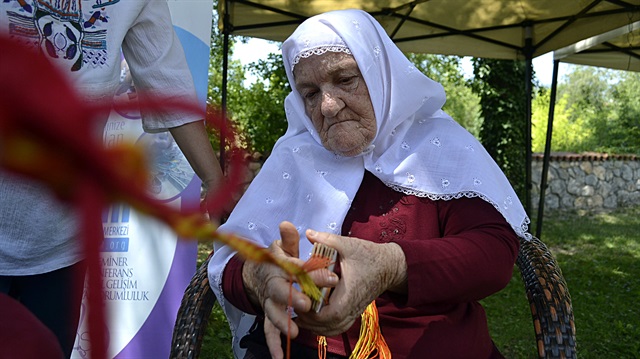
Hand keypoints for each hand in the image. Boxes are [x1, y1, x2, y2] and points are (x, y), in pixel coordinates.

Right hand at [241, 222, 338, 349]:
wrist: (256, 274)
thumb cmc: (276, 260)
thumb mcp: (282, 247)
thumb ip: (288, 239)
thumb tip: (287, 223)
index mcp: (278, 266)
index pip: (294, 268)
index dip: (310, 272)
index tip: (331, 277)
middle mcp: (272, 284)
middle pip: (281, 291)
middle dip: (294, 298)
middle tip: (307, 304)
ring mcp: (269, 302)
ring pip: (273, 312)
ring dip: (282, 322)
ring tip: (294, 332)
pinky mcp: (269, 314)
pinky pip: (269, 330)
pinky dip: (274, 344)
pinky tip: (280, 357)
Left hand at [295, 229, 406, 335]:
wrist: (390, 266)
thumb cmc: (370, 255)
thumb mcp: (349, 245)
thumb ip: (328, 240)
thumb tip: (308, 233)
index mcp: (350, 294)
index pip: (330, 314)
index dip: (312, 312)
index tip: (300, 298)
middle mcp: (352, 307)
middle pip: (327, 326)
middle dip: (309, 319)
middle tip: (294, 304)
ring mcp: (353, 312)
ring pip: (332, 330)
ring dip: (315, 325)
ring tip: (299, 313)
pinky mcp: (353, 312)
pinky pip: (337, 327)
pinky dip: (323, 327)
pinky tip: (311, 317)